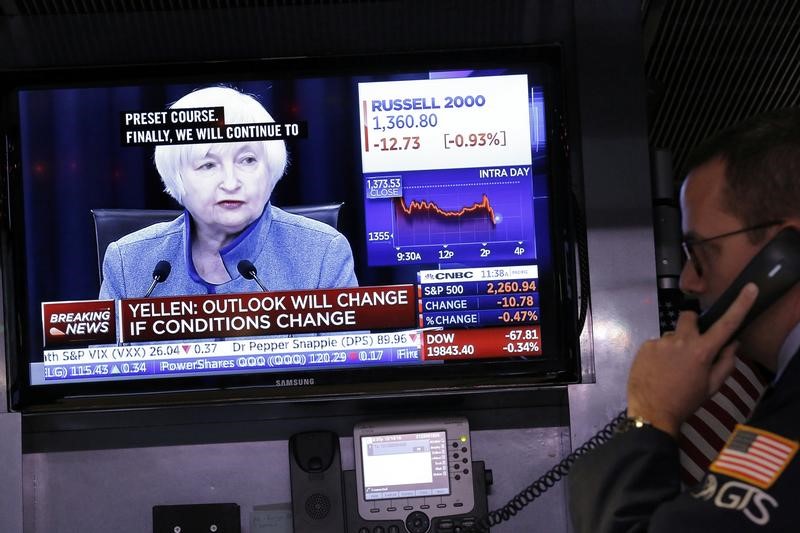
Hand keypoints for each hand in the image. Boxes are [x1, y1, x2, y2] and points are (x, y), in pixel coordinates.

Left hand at [626, 283, 758, 437]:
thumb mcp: (712, 387)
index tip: (750, 288)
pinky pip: (657, 344)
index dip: (740, 305)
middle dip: (693, 325)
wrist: (652, 413)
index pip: (725, 324)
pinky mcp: (644, 346)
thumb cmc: (686, 401)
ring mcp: (660, 342)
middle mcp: (681, 341)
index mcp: (702, 351)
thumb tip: (733, 343)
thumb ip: (726, 363)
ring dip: (675, 345)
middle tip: (692, 345)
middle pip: (689, 317)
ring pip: (672, 335)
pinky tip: (658, 369)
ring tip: (671, 368)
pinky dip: (660, 353)